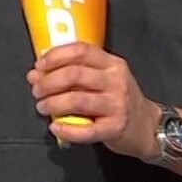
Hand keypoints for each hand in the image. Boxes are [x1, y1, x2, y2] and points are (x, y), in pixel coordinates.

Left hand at [28, 42, 159, 157]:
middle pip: (74, 75)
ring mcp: (117, 104)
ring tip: (42, 107)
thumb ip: (71, 74)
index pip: (81, 50)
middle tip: (37, 91)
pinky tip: (55, 127)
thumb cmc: (117, 99)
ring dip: (52, 104)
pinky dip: (66, 129)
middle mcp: (116, 81)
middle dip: (48, 82)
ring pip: (76, 100)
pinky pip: (86, 130)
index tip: (39, 66)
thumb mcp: (101, 79)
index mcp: (112, 64)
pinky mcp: (115, 128)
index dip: (55, 56)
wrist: (147, 126)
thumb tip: (35, 74)